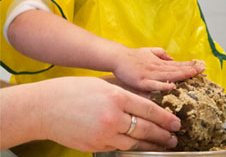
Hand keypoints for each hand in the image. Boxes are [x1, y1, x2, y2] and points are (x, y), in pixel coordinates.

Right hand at [39, 77, 180, 151]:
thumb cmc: (73, 90)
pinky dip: (132, 146)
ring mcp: (104, 134)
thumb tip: (145, 100)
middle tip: (174, 138)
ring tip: (163, 145)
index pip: (148, 109)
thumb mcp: (103, 84)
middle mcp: (113, 117)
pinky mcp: (96, 146)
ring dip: (151, 144)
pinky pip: (119, 147)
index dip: (165, 118)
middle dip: (163, 134)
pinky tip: (139, 146)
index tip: (175, 123)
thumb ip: (125, 93)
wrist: (45, 108)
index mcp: (116, 97)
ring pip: (135, 142)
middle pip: (145, 128)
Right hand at [113, 47, 205, 91]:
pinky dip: (163, 85)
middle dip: (190, 69)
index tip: (201, 65)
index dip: (189, 65)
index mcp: (159, 63)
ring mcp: (150, 75)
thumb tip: (172, 58)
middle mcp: (157, 68)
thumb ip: (161, 54)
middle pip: (176, 69)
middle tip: (203, 68)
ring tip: (193, 73)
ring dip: (181, 74)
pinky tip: (172, 86)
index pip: (177, 64)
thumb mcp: (149, 51)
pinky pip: (154, 84)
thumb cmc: (133, 56)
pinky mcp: (141, 82)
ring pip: (168, 75)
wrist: (118, 57)